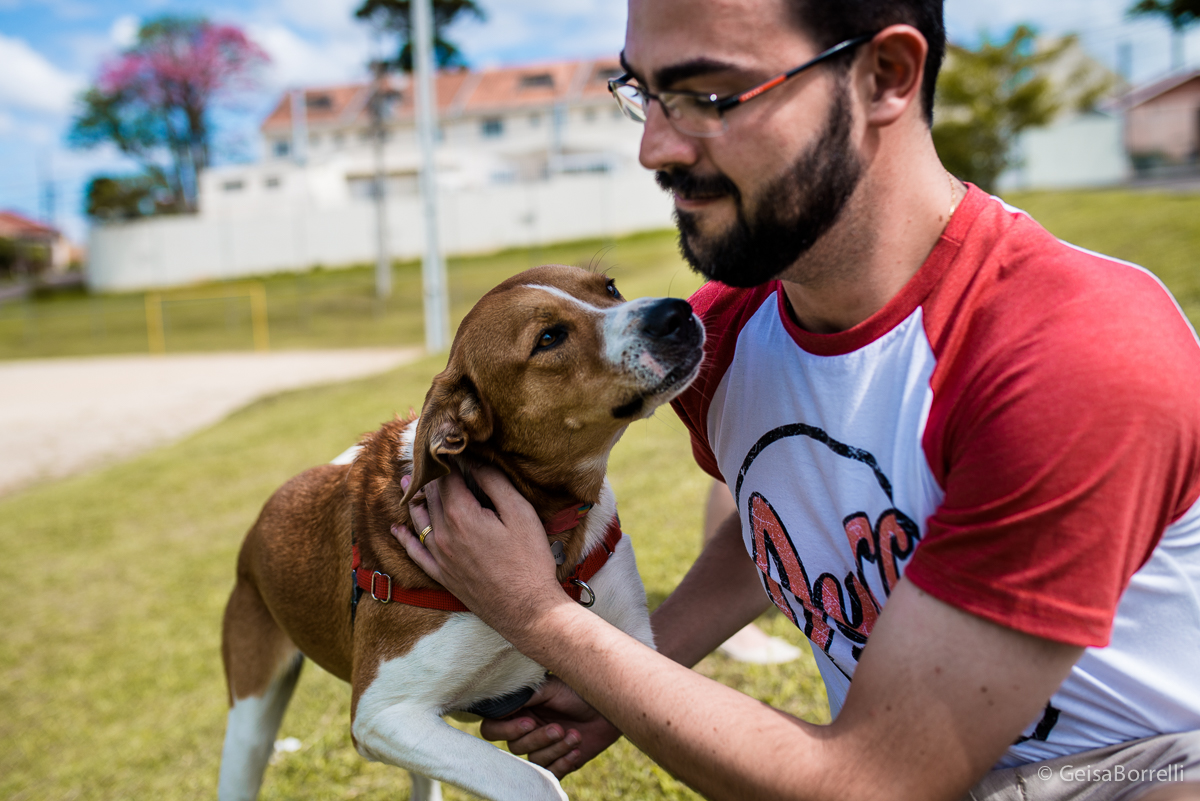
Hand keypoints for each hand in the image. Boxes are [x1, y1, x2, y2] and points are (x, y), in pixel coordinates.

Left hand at [392, 465, 567, 637]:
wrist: (526, 609)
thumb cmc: (529, 560)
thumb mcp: (519, 513)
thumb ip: (494, 484)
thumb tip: (475, 462)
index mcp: (461, 514)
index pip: (448, 477)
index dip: (449, 459)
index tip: (448, 446)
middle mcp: (442, 534)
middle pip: (432, 496)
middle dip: (430, 476)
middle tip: (426, 458)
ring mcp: (439, 556)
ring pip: (419, 520)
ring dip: (414, 499)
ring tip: (407, 482)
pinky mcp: (441, 575)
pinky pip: (415, 553)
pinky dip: (404, 538)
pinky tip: (397, 530)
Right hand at [479, 677, 621, 778]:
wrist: (608, 706)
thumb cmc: (577, 691)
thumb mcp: (548, 688)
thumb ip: (522, 695)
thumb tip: (499, 704)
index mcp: (518, 711)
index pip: (492, 729)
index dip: (506, 730)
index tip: (529, 722)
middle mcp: (526, 731)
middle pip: (514, 747)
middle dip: (537, 739)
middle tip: (558, 728)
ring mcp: (543, 748)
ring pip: (534, 760)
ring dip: (556, 749)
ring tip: (574, 736)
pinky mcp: (559, 762)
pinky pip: (551, 773)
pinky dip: (563, 762)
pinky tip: (576, 749)